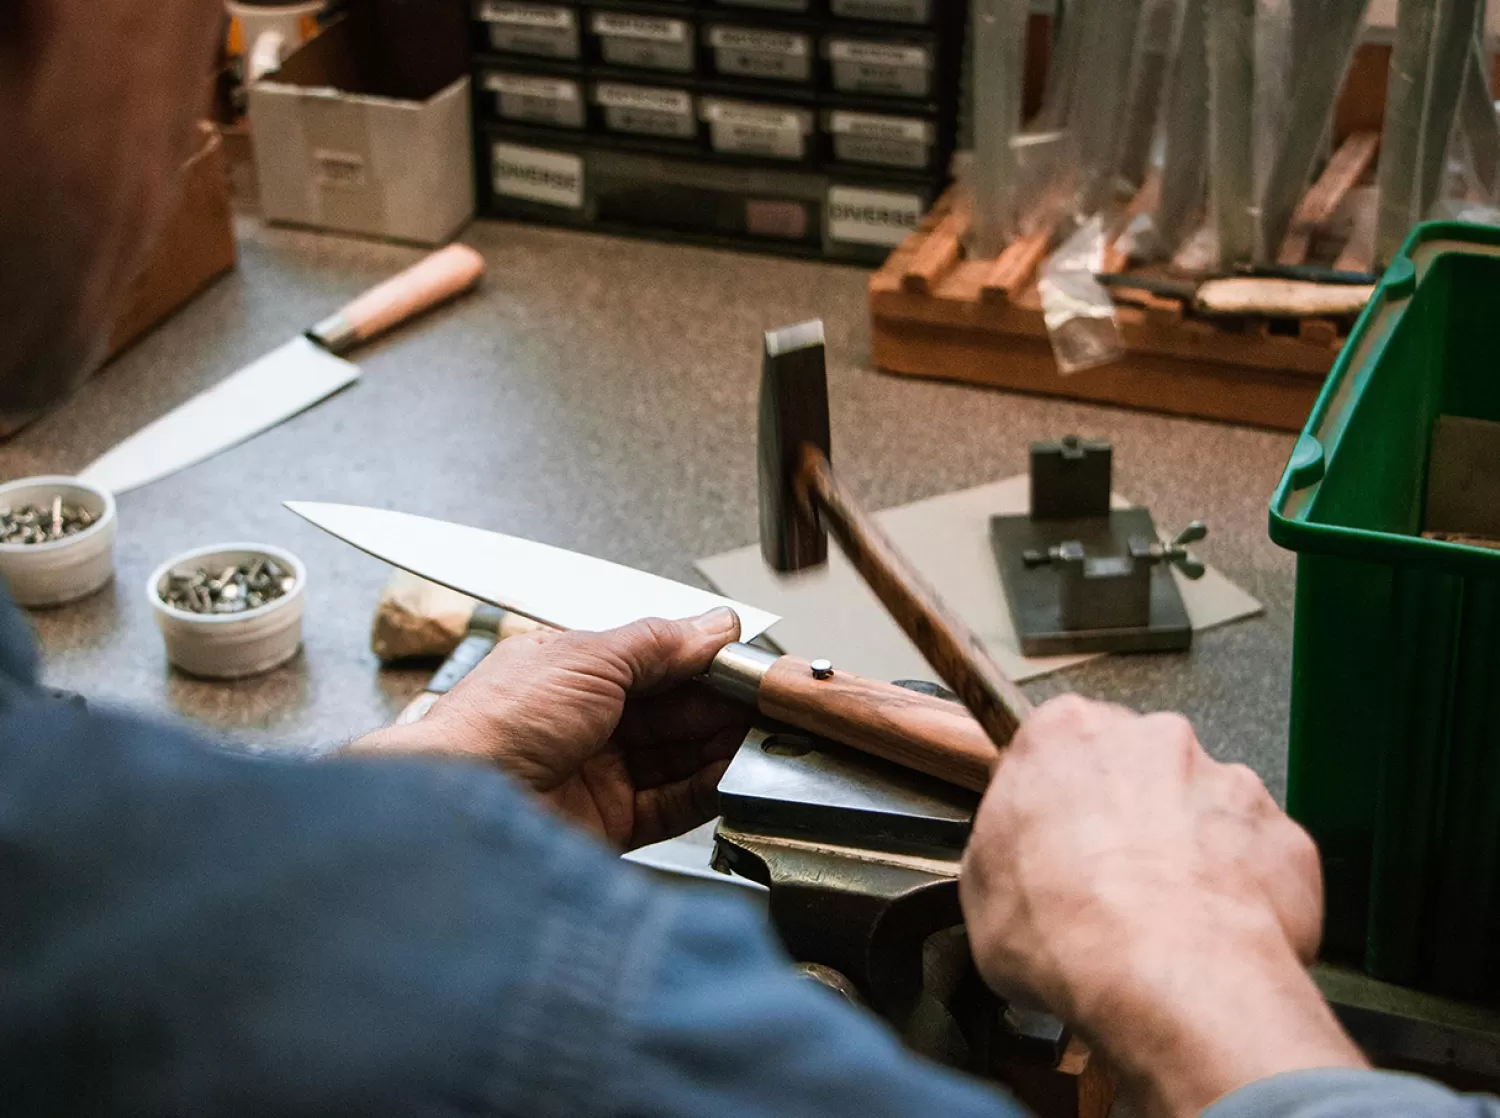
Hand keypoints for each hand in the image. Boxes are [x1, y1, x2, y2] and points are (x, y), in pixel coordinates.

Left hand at [351, 608, 750, 849]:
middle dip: (721, 707)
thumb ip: (658, 643)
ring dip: (722, 747)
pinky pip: (671, 805)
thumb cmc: (496, 725)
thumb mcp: (587, 658)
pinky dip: (708, 790)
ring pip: (676, 758)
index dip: (703, 664)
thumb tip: (713, 625)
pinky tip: (735, 776)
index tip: (747, 666)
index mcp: (569, 671)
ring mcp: (595, 775)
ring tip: (764, 738)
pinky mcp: (607, 825)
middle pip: (671, 712)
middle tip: (769, 704)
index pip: (653, 662)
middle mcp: (582, 722)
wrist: (458, 808)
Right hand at [960, 695, 1363, 1116]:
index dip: (1056, 798)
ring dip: (1189, 853)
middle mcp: (1153, 739)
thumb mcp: (979, 893)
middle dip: (1129, 816)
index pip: (1057, 744)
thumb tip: (1014, 872)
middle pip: (1139, 767)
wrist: (1164, 977)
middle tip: (1109, 885)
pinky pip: (1259, 860)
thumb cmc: (1066, 928)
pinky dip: (1242, 894)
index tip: (1053, 837)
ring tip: (1166, 925)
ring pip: (1204, 810)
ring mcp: (1227, 781)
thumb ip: (1003, 851)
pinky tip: (1213, 940)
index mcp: (1067, 732)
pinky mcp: (1283, 835)